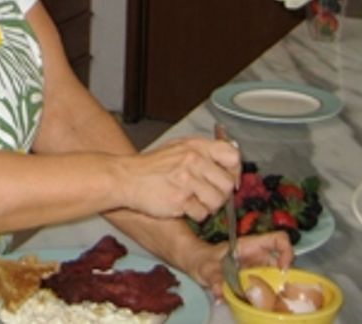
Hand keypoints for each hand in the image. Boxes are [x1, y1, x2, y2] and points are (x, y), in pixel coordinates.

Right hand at [119, 137, 239, 220]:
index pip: (232, 156)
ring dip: (208, 206)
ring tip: (193, 200)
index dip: (234, 171)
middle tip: (206, 194)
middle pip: (228, 184)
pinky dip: (194, 215)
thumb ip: (203, 153)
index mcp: (196, 146)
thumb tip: (230, 163)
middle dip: (221, 194)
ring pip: (217, 202)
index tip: (229, 178)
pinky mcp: (180, 200)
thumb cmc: (152, 166)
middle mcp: (193, 160)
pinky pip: (201, 214)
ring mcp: (187, 180)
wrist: (126, 178)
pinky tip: (182, 206)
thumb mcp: (178, 148)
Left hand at [182, 230, 294, 297]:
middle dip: (284, 281)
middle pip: (282, 264)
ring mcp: (258, 270)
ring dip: (275, 294)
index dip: (287, 251)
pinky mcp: (255, 282)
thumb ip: (214, 279)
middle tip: (277, 297)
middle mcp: (259, 257)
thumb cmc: (203, 260)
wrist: (197, 266)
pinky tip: (257, 308)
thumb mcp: (207, 268)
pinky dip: (266, 300)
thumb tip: (220, 292)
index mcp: (251, 246)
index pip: (278, 239)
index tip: (283, 269)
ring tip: (267, 305)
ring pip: (277, 280)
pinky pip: (267, 291)